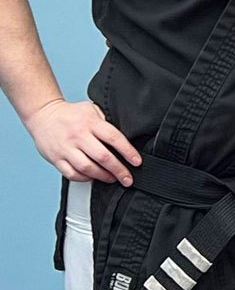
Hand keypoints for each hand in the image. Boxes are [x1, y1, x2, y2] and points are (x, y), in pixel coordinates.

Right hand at [25, 98, 139, 184]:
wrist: (43, 114)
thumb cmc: (70, 114)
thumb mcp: (91, 110)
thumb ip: (105, 122)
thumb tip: (124, 136)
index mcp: (90, 123)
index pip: (114, 138)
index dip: (128, 151)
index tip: (137, 162)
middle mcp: (78, 136)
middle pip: (103, 157)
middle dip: (119, 170)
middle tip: (128, 178)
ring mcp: (66, 148)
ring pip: (87, 168)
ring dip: (103, 176)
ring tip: (112, 179)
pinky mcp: (56, 158)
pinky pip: (71, 173)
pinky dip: (84, 178)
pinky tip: (93, 178)